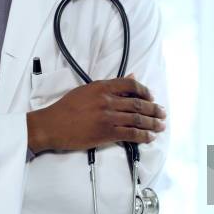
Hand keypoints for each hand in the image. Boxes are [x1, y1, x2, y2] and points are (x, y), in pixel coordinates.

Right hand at [27, 75, 165, 152]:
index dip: (145, 91)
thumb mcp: (87, 90)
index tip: (152, 96)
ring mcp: (107, 117)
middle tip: (163, 113)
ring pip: (137, 119)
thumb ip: (110, 86)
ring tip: (161, 126)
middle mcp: (107, 100)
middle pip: (138, 103)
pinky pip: (131, 134)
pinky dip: (143, 136)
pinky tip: (150, 137)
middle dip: (154, 109)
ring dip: (153, 123)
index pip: (130, 85)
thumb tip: (131, 76)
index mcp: (102, 87)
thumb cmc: (66, 108)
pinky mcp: (106, 133)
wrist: (51, 125)